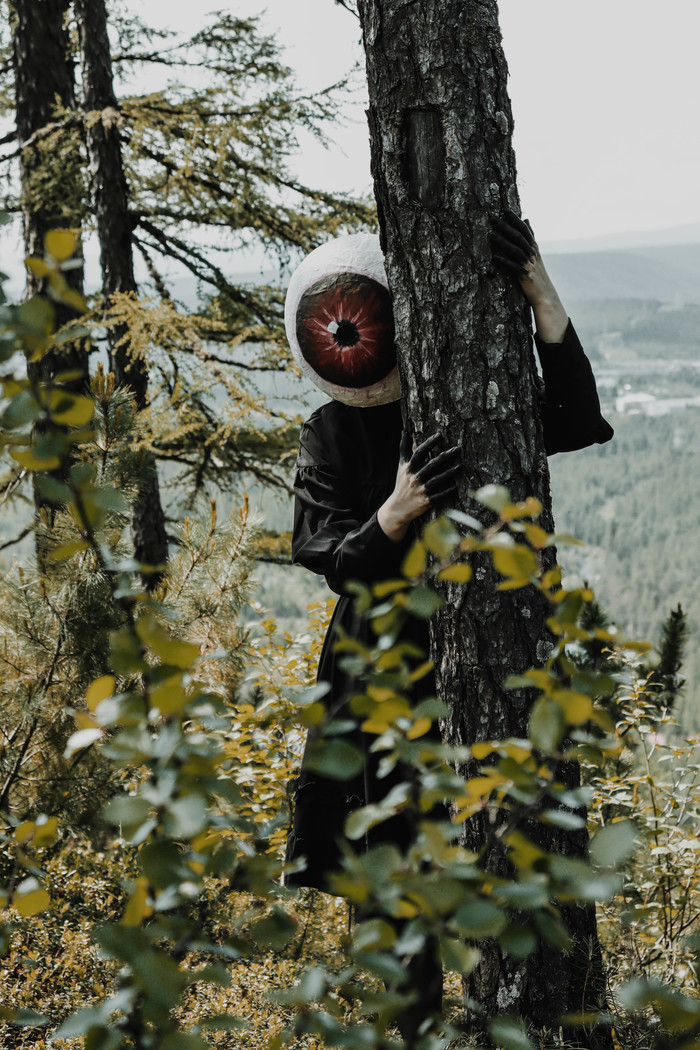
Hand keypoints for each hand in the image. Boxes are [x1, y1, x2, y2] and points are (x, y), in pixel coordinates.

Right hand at [377, 432, 460, 541]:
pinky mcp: (425, 502)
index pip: (420, 452)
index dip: (429, 443)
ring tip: (461, 466)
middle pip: (432, 465)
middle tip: (458, 449)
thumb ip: (404, 448)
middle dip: (445, 456)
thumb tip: (405, 431)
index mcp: (409, 468)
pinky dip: (446, 491)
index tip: (440, 435)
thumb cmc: (402, 484)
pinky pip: (438, 495)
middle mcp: (414, 478)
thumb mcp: (401, 466)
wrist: (397, 508)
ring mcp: (420, 490)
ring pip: (437, 479)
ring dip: (450, 473)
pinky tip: (455, 486)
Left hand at [491, 210, 567, 343]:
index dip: (515, 219)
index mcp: (533, 248)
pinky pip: (514, 267)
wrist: (545, 296)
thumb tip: (527, 219)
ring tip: (490, 234)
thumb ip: (529, 237)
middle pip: (519, 237)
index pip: (525, 229)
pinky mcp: (525, 276)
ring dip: (502, 241)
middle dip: (506, 226)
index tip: (504, 209)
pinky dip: (505, 262)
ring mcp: (529, 265)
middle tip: (493, 218)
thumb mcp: (534, 253)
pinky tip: (495, 257)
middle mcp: (532, 254)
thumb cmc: (537, 274)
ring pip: (515, 249)